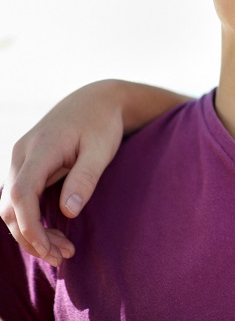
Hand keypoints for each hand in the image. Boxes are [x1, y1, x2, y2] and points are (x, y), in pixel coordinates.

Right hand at [1, 81, 123, 266]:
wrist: (96, 99)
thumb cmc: (102, 123)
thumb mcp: (102, 149)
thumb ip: (85, 178)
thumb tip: (67, 213)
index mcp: (41, 148)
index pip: (21, 193)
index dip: (29, 225)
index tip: (49, 248)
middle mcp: (22, 155)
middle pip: (10, 206)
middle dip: (30, 236)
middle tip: (63, 257)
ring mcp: (21, 160)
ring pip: (12, 206)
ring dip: (31, 232)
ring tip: (63, 252)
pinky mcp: (27, 166)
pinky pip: (21, 199)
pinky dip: (33, 219)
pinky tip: (54, 235)